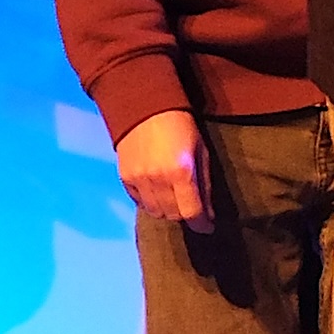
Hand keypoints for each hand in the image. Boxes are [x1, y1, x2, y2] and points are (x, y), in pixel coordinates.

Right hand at [115, 108, 211, 231]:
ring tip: (173, 196)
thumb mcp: (201, 152)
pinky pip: (139, 202)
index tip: (207, 227)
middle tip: (190, 204)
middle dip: (185, 214)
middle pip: (173, 215)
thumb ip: (204, 185)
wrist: (145, 107)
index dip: (201, 224)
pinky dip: (150, 202)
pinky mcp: (124, 178)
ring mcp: (139, 180)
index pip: (192, 213)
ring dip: (167, 210)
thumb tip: (209, 215)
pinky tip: (156, 190)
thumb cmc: (180, 126)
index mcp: (181, 172)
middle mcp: (158, 180)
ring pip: (155, 212)